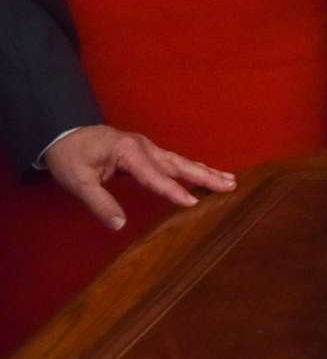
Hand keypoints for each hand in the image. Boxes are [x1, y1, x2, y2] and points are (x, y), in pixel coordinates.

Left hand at [42, 125, 235, 231]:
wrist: (62, 133)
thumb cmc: (70, 157)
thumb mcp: (78, 182)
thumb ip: (100, 203)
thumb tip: (120, 225)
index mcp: (128, 152)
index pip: (154, 176)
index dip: (173, 190)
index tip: (193, 202)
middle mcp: (143, 147)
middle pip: (178, 164)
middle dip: (205, 175)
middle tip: (231, 184)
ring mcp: (146, 147)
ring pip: (180, 161)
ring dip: (204, 170)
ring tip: (229, 179)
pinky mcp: (145, 151)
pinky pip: (172, 161)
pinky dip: (191, 167)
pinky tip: (202, 172)